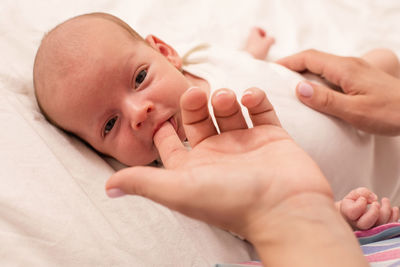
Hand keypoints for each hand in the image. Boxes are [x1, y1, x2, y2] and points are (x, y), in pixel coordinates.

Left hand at [106, 87, 365, 265]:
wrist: (286, 208)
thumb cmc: (231, 201)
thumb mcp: (179, 190)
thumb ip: (143, 183)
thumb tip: (107, 188)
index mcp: (194, 168)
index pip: (171, 144)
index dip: (161, 129)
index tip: (157, 112)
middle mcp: (218, 155)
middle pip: (199, 120)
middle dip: (194, 103)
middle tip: (196, 92)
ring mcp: (246, 145)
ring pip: (228, 112)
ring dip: (224, 99)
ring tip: (224, 98)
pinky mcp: (273, 137)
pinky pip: (260, 110)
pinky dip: (254, 98)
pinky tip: (249, 98)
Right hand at [277, 49, 399, 134]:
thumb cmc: (391, 112)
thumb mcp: (355, 110)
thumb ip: (326, 100)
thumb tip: (299, 88)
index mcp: (345, 69)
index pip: (309, 58)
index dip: (288, 61)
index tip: (271, 69)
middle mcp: (350, 64)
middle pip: (314, 58)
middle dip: (293, 64)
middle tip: (276, 77)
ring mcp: (356, 70)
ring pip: (323, 65)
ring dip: (304, 70)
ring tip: (289, 83)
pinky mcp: (360, 77)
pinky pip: (332, 72)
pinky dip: (317, 77)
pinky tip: (315, 90)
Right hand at [336, 187, 398, 229]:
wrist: (353, 215)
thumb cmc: (353, 203)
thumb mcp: (353, 194)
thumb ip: (361, 192)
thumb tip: (374, 198)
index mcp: (348, 214)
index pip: (353, 212)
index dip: (360, 204)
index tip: (363, 199)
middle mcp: (357, 224)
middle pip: (366, 223)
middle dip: (374, 212)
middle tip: (375, 203)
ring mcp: (369, 229)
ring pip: (379, 225)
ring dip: (386, 211)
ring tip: (385, 200)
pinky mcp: (380, 230)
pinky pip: (389, 226)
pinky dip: (394, 217)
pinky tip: (393, 208)